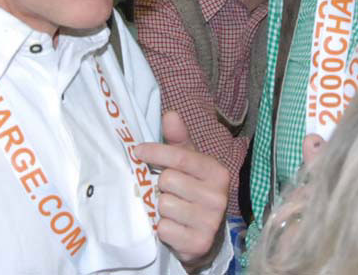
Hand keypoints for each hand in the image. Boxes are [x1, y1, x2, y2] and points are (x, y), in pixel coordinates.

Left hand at [134, 110, 227, 271]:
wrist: (205, 235)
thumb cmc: (192, 191)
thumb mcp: (189, 164)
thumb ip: (178, 140)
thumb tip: (170, 114)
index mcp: (217, 172)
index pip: (180, 157)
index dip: (155, 152)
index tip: (138, 151)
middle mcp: (218, 196)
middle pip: (168, 180)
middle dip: (162, 186)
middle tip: (169, 191)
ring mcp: (211, 221)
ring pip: (164, 205)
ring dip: (162, 208)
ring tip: (173, 210)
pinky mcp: (200, 243)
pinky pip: (165, 229)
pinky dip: (163, 229)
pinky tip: (174, 227)